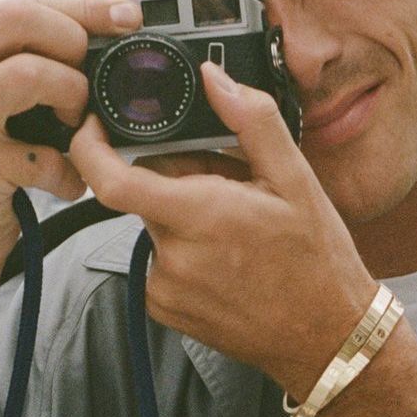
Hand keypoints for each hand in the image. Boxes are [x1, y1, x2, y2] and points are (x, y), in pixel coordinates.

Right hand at [0, 0, 139, 284]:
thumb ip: (39, 42)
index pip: (15, 3)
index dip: (81, 7)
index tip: (128, 15)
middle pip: (17, 18)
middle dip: (74, 38)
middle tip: (91, 74)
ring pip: (29, 72)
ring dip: (73, 96)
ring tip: (75, 125)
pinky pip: (42, 153)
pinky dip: (68, 170)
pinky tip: (64, 180)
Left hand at [69, 61, 379, 394]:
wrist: (326, 337)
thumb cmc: (316, 260)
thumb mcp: (295, 179)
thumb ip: (251, 121)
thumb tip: (215, 79)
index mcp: (199, 216)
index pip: (111, 181)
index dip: (90, 146)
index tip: (95, 124)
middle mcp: (173, 255)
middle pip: (143, 193)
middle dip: (173, 177)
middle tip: (221, 183)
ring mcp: (165, 287)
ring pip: (153, 225)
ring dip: (180, 215)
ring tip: (232, 227)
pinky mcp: (164, 309)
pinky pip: (157, 259)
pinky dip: (181, 249)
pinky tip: (223, 257)